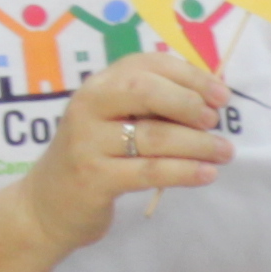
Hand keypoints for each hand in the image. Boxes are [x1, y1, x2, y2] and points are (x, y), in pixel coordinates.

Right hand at [12, 47, 234, 254]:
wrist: (46, 206)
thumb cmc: (92, 158)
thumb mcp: (111, 121)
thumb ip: (149, 105)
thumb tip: (208, 99)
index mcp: (98, 85)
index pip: (147, 64)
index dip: (189, 75)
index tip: (220, 95)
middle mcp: (88, 106)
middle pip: (146, 90)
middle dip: (189, 103)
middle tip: (215, 121)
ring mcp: (88, 143)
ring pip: (154, 136)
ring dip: (198, 144)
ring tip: (224, 152)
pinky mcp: (94, 179)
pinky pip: (150, 171)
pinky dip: (184, 172)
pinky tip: (206, 174)